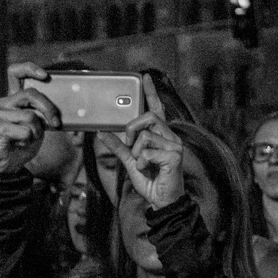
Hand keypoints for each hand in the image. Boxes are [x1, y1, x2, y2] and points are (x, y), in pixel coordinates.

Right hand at [0, 62, 61, 174]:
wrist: (7, 163)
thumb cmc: (24, 141)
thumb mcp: (40, 124)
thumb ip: (47, 114)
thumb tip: (72, 110)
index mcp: (14, 98)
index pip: (15, 72)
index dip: (30, 68)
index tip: (45, 76)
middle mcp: (4, 102)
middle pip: (31, 94)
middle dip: (49, 108)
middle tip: (56, 122)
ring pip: (30, 116)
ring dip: (37, 131)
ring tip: (29, 138)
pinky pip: (24, 130)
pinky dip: (29, 140)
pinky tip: (20, 143)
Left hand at [101, 76, 183, 209]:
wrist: (162, 200)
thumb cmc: (151, 181)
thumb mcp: (130, 162)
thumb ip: (118, 147)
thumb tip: (102, 133)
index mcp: (160, 135)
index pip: (157, 109)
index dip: (151, 92)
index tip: (144, 77)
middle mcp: (170, 137)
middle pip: (148, 117)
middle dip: (132, 129)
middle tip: (130, 145)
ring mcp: (175, 145)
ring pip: (146, 134)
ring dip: (136, 151)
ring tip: (143, 164)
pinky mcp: (175, 155)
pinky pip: (148, 151)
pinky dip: (142, 162)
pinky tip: (150, 170)